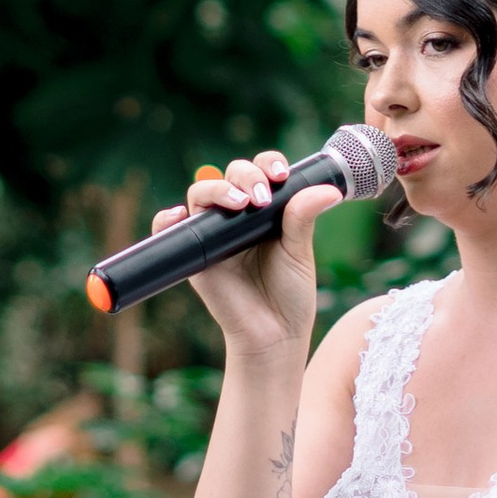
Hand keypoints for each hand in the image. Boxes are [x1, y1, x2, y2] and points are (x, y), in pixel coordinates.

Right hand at [153, 153, 321, 357]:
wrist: (275, 334)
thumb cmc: (290, 293)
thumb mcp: (299, 251)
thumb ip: (304, 217)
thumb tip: (329, 189)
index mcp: (265, 210)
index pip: (260, 171)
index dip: (268, 163)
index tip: (282, 175)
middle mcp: (237, 217)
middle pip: (230, 175)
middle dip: (246, 176)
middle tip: (261, 199)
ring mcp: (213, 234)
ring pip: (201, 194)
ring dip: (216, 190)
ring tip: (238, 204)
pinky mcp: (195, 256)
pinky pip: (169, 230)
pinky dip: (166, 219)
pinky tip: (177, 215)